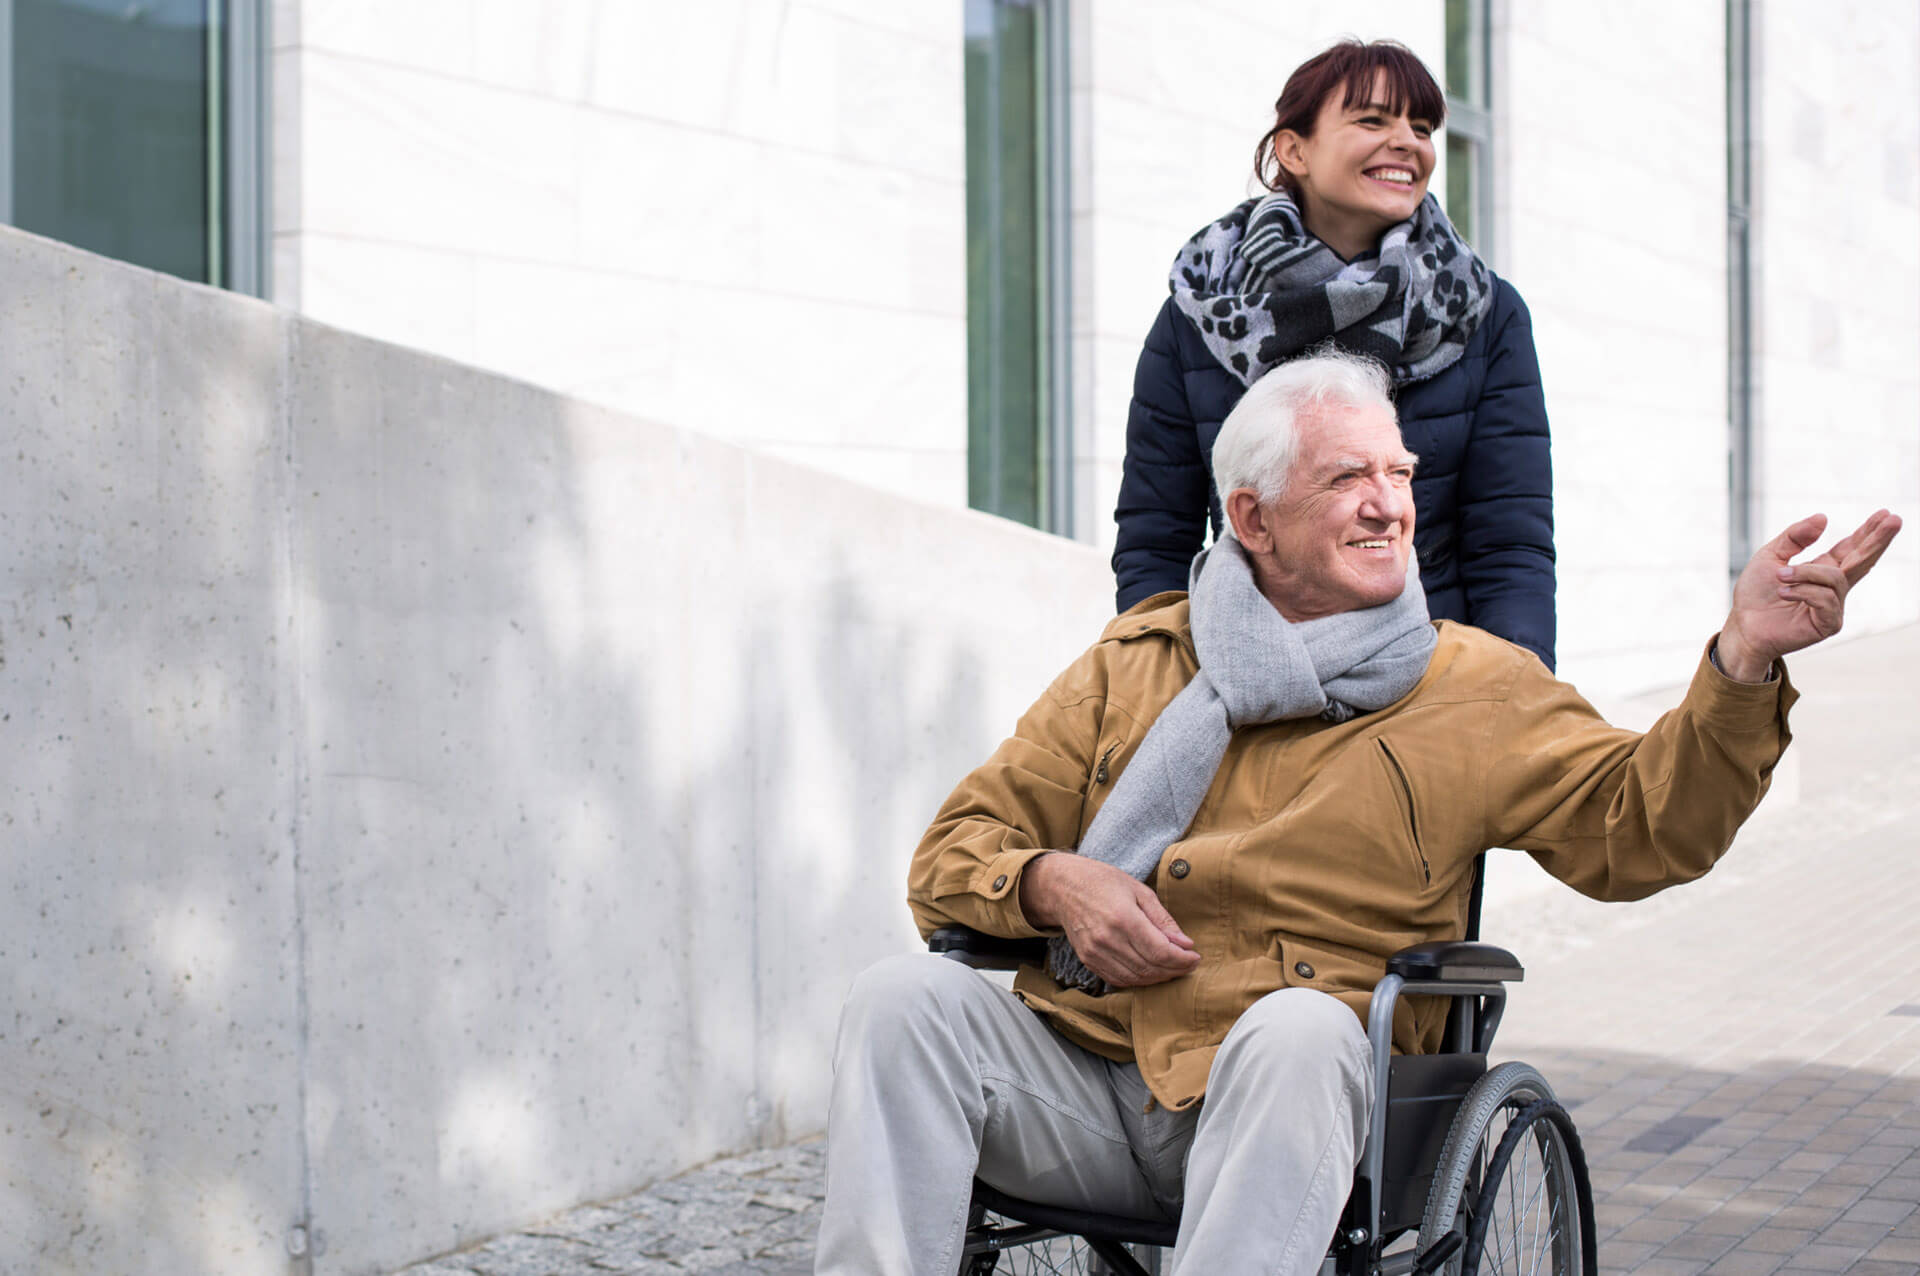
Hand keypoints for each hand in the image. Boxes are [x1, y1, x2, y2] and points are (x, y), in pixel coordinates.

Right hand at [1019, 853, 1200, 987]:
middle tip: (1188, 964)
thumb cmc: (1103, 882)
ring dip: (1158, 978)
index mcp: (1123, 918)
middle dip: (1174, 970)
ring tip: (1172, 968)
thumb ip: (1163, 920)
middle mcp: (1107, 939)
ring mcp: (1095, 953)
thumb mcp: (1139, 891)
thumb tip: (1185, 944)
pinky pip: (1118, 979)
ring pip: (1135, 979)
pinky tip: (1150, 971)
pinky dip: (1138, 980)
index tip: (1195, 957)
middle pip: (1150, 968)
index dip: (1182, 960)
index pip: (1160, 951)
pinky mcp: (1088, 960)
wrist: (1063, 886)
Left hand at [1718, 509, 1902, 680]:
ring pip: (1834, 579)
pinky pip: (1825, 599)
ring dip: (1804, 574)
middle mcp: (1832, 587)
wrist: (1742, 624)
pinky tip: (1784, 593)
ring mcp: (1833, 606)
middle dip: (1878, 540)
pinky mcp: (1828, 624)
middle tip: (1895, 519)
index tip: (1886, 514)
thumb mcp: (1771, 556)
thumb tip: (1823, 517)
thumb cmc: (1755, 593)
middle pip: (1863, 560)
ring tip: (1780, 576)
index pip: (1851, 548)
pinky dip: (1803, 592)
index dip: (1868, 532)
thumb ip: (1795, 537)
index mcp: (1822, 569)